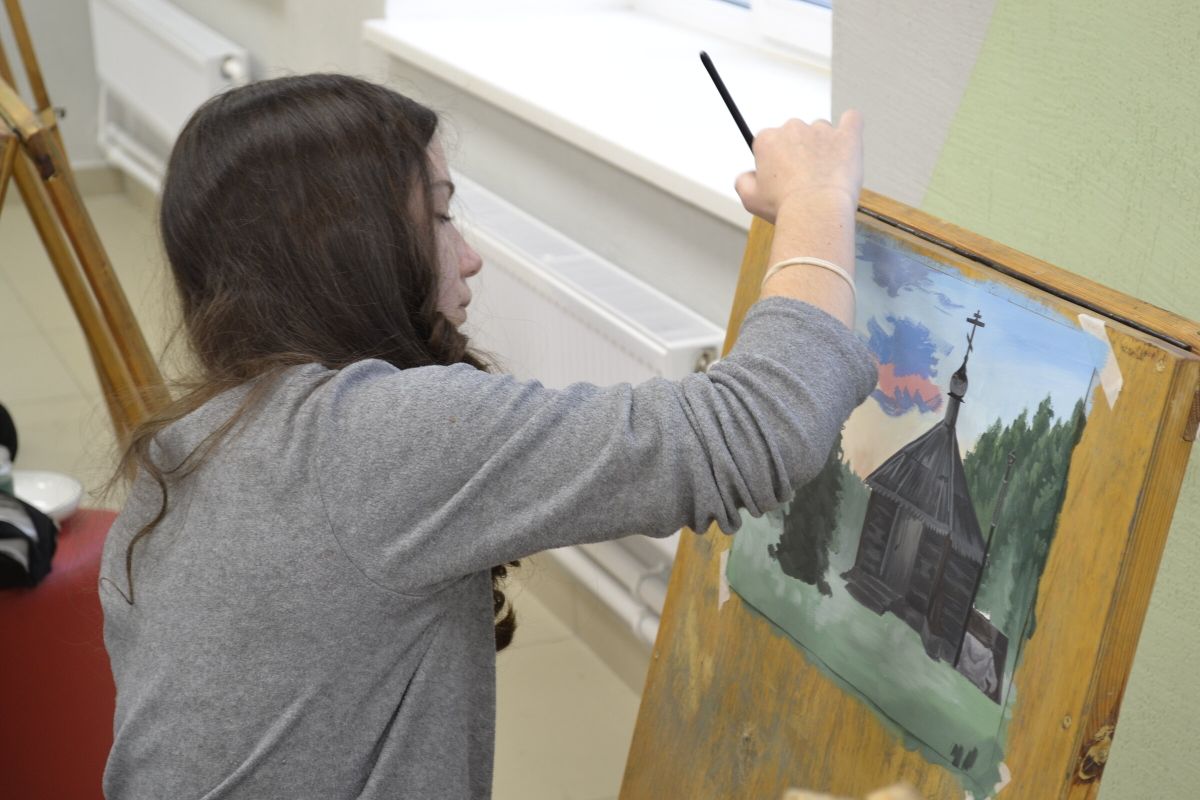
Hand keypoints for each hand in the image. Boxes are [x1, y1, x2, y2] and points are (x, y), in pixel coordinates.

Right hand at [735, 110, 863, 223]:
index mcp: (768, 139)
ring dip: (822, 146)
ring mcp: (821, 130)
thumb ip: (744, 181)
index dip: (774, 160)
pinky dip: (849, 127)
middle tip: (802, 178)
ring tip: (825, 173)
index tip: (780, 176)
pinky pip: (851, 119)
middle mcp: (793, 128)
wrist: (815, 211)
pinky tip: (846, 139)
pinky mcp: (846, 136)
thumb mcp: (750, 199)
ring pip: (821, 131)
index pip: (768, 142)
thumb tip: (747, 175)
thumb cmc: (785, 206)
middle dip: (798, 152)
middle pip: (794, 134)